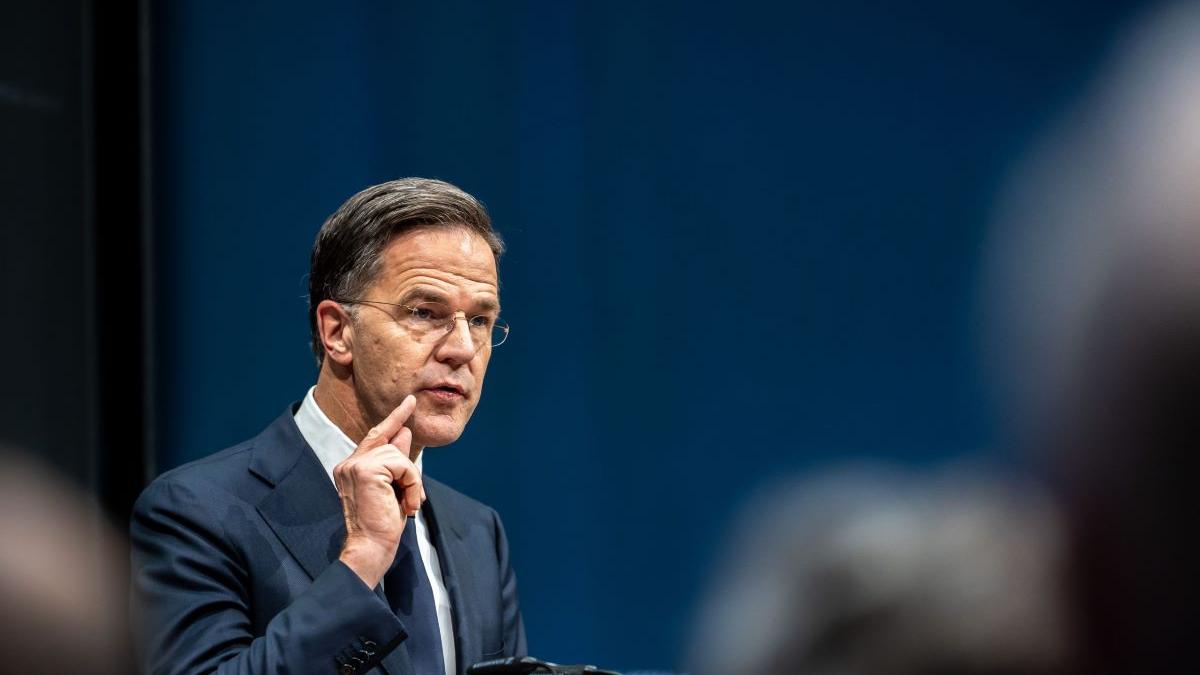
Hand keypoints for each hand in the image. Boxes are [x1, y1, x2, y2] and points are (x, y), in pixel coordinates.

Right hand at [334, 395, 425, 587]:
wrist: (371, 547)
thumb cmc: (383, 523)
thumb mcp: (394, 487)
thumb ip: (396, 461)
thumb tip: (404, 432)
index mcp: (351, 467)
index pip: (376, 435)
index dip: (395, 418)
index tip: (410, 402)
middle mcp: (349, 463)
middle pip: (390, 443)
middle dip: (407, 458)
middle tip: (412, 488)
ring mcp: (354, 464)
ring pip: (398, 455)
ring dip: (412, 480)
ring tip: (408, 503)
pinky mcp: (365, 469)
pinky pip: (402, 464)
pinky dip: (412, 483)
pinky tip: (407, 503)